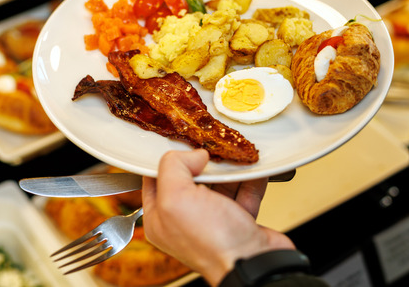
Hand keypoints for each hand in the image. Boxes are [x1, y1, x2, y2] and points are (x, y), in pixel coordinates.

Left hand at [142, 149, 295, 285]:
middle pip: (190, 179)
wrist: (254, 263)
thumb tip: (193, 155)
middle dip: (202, 162)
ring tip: (234, 153)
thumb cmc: (212, 241)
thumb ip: (174, 167)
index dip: (167, 160)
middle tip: (212, 148)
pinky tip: (253, 166)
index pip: (155, 180)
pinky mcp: (239, 221)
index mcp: (161, 218)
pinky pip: (243, 192)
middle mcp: (185, 221)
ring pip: (218, 184)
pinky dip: (249, 179)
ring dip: (228, 169)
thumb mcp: (176, 198)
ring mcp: (213, 222)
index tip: (181, 144)